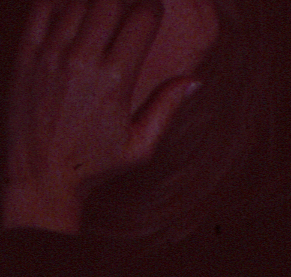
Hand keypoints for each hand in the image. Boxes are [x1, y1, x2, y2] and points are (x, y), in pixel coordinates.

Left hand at [4, 1, 202, 233]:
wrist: (41, 176)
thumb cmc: (93, 165)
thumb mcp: (139, 146)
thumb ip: (166, 108)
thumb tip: (195, 81)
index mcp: (116, 82)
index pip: (141, 19)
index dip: (152, 6)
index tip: (153, 8)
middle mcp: (83, 62)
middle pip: (110, 0)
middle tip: (128, 5)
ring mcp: (52, 54)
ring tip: (103, 8)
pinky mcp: (27, 52)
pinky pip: (43, 6)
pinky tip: (72, 5)